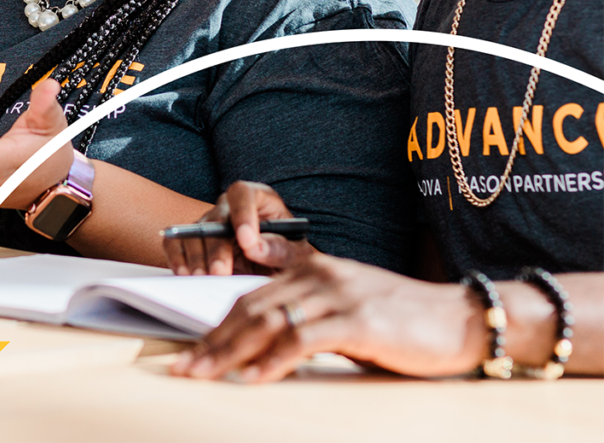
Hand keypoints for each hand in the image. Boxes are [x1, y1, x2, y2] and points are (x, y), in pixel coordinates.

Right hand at [163, 180, 315, 275]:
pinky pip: (177, 242)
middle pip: (216, 217)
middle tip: (220, 272)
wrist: (276, 274)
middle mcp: (230, 208)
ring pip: (195, 231)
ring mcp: (209, 224)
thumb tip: (254, 247)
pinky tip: (183, 273)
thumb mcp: (297, 255)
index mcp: (259, 199)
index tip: (247, 241)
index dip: (243, 213)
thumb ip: (280, 249)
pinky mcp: (194, 242)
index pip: (243, 193)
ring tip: (202, 279)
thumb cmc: (290, 258)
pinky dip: (177, 256)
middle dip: (217, 247)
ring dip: (197, 256)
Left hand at [171, 252, 486, 380]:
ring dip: (231, 351)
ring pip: (270, 320)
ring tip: (204, 373)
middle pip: (252, 307)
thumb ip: (307, 286)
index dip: (218, 323)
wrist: (461, 318)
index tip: (192, 349)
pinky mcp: (358, 320)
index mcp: (315, 269)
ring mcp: (338, 295)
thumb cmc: (405, 315)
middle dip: (214, 340)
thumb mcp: (349, 293)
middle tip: (184, 367)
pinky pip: (304, 339)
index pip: (253, 296)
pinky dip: (274, 359)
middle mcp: (321, 276)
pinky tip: (253, 377)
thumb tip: (264, 276)